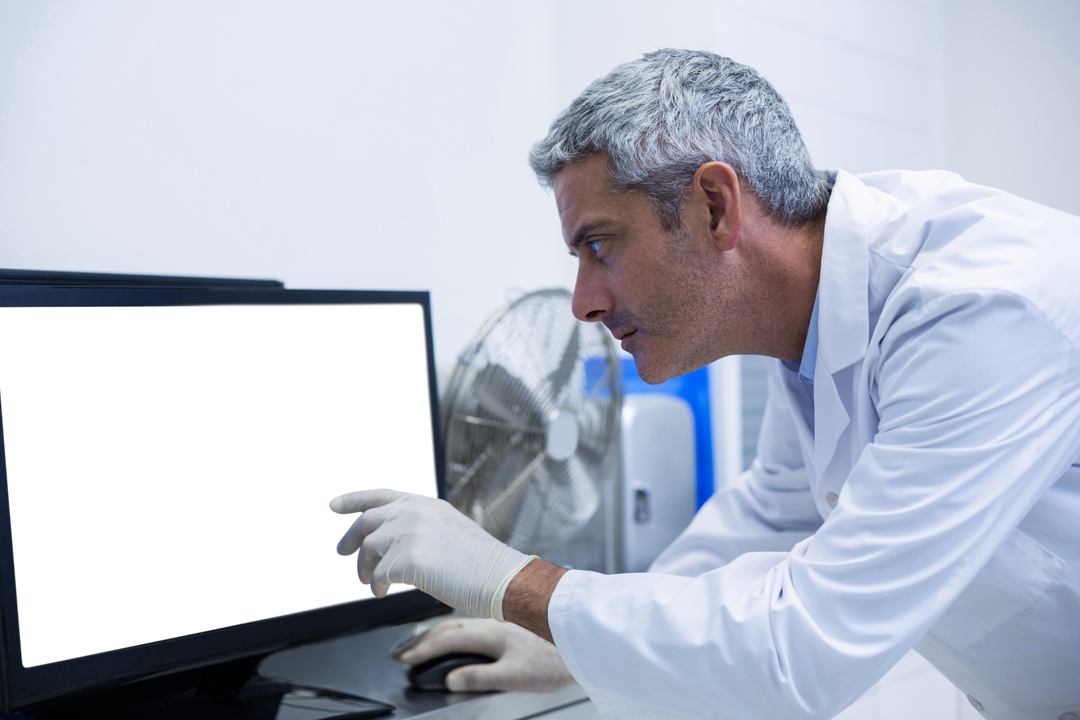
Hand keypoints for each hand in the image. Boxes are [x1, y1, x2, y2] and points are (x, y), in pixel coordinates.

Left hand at [327, 486, 535, 619]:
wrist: (501, 577)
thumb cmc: (480, 562)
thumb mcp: (448, 528)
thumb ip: (418, 525)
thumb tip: (387, 540)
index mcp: (425, 504)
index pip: (379, 494)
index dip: (352, 499)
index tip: (333, 505)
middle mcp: (415, 513)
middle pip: (366, 521)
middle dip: (349, 538)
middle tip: (341, 552)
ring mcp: (410, 534)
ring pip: (368, 550)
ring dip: (363, 568)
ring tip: (368, 582)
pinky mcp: (408, 560)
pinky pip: (379, 576)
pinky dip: (376, 587)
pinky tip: (382, 593)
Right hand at [392, 617, 576, 692]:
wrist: (582, 636)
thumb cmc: (555, 658)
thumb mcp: (517, 676)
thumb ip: (481, 677)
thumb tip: (450, 680)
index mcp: (490, 631)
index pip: (447, 639)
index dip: (422, 650)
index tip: (402, 660)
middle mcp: (491, 620)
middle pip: (446, 628)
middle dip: (420, 640)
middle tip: (399, 652)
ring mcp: (498, 620)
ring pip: (457, 623)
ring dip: (434, 633)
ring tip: (416, 644)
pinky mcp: (507, 622)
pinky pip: (469, 623)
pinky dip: (451, 630)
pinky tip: (452, 634)